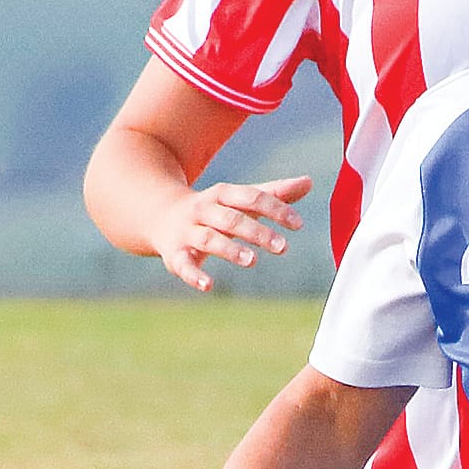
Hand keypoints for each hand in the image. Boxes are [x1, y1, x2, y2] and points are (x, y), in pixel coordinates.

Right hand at [154, 175, 311, 291]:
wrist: (159, 215)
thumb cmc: (212, 209)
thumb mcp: (240, 199)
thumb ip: (273, 193)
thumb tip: (309, 182)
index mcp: (223, 195)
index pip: (251, 197)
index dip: (275, 209)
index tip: (298, 224)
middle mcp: (204, 210)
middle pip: (231, 219)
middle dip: (256, 231)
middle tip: (283, 247)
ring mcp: (188, 232)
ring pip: (209, 239)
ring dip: (230, 249)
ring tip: (252, 260)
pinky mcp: (175, 254)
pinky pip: (183, 264)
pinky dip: (194, 275)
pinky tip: (208, 286)